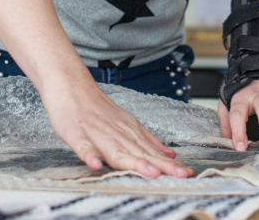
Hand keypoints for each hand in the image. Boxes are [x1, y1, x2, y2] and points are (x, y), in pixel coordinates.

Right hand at [41, 79, 192, 177]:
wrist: (71, 84)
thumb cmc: (96, 108)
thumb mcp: (125, 123)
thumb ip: (146, 140)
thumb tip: (169, 154)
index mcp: (129, 131)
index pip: (152, 151)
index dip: (169, 164)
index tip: (187, 173)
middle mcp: (117, 132)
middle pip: (141, 153)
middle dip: (161, 166)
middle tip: (180, 174)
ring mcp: (96, 132)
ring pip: (117, 150)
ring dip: (134, 162)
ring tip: (150, 173)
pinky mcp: (75, 132)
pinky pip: (83, 145)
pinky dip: (89, 155)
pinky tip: (95, 164)